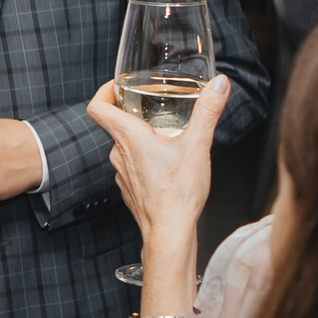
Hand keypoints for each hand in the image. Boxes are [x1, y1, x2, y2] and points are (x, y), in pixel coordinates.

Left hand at [87, 74, 230, 312]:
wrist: (169, 232)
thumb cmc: (179, 193)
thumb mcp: (198, 145)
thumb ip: (208, 111)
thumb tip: (219, 84)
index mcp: (128, 137)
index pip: (97, 106)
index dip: (104, 91)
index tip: (118, 86)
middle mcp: (119, 153)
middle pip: (114, 123)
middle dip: (133, 111)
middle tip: (153, 104)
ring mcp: (122, 172)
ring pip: (124, 145)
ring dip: (141, 135)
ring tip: (166, 132)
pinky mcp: (130, 187)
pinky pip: (132, 164)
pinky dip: (145, 157)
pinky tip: (166, 162)